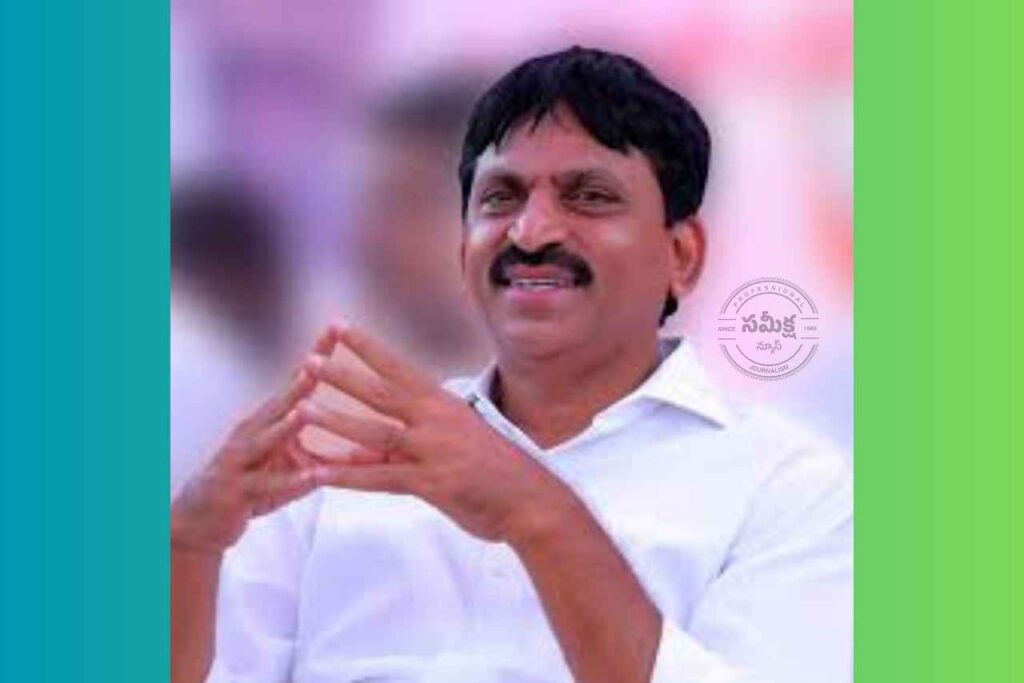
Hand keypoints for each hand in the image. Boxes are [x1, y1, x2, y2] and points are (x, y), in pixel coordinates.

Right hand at [171, 337, 328, 554]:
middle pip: (280, 401)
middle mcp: (252, 432)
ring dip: (288, 424)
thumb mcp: (287, 467)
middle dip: (301, 379)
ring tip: (308, 409)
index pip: (294, 383)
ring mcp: (241, 459)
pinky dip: (291, 479)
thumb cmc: (250, 487)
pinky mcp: (238, 491)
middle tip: (321, 357)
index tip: (335, 331)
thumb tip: (369, 452)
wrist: (200, 522)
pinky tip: (313, 476)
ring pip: (267, 439)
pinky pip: (268, 484)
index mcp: (267, 420)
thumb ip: (324, 457)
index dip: (314, 357)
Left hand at [298, 322, 573, 542]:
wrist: (534, 500)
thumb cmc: (503, 470)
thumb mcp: (466, 438)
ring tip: (302, 412)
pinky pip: (380, 478)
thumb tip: (401, 428)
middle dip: (342, 376)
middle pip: (381, 393)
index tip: (340, 328)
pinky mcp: (431, 483)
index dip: (368, 348)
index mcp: (445, 405)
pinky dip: (348, 476)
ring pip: (375, 432)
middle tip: (309, 360)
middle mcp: (436, 421)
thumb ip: (430, 431)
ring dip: (336, 422)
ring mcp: (432, 451)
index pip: (400, 369)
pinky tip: (320, 474)